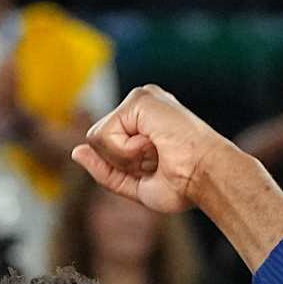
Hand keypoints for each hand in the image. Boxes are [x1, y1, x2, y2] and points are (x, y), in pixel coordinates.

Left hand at [72, 84, 231, 214]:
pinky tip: (154, 145)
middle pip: (96, 141)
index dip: (121, 168)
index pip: (103, 146)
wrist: (207, 178)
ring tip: (156, 154)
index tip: (155, 168)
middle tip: (156, 162)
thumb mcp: (134, 184)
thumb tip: (76, 151)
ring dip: (124, 159)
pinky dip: (126, 152)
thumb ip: (104, 170)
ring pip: (97, 138)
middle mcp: (140, 105)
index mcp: (142, 122)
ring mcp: (140, 98)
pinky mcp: (139, 99)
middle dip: (119, 163)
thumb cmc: (183, 185)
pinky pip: (105, 136)